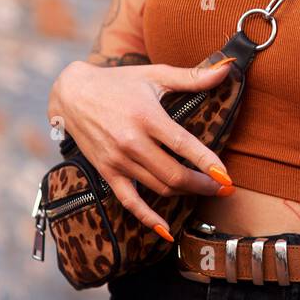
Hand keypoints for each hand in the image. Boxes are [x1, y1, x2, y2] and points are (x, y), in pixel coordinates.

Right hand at [48, 57, 235, 236]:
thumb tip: (226, 69)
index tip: (226, 177)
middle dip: (203, 185)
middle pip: (173, 174)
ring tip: (206, 192)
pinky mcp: (107, 171)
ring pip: (158, 187)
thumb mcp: (155, 74)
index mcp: (147, 117)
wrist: (73, 94)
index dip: (207, 163)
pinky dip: (147, 217)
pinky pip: (129, 201)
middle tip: (224, 189)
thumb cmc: (119, 82)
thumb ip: (192, 77)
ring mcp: (118, 160)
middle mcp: (132, 142)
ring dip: (185, 194)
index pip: (182, 145)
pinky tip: (165, 230)